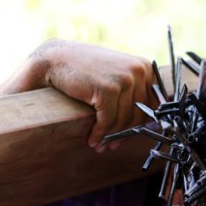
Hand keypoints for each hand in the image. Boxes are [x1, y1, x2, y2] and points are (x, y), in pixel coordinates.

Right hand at [0, 39, 156, 152]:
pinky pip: (108, 121)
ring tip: (99, 144)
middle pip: (139, 115)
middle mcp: (139, 70)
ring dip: (110, 136)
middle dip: (124, 133)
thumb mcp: (116, 75)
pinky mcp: (108, 89)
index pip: (152, 104)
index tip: (128, 136)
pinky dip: (99, 133)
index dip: (141, 124)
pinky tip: (91, 139)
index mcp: (145, 67)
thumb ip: (134, 92)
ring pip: (124, 120)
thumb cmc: (85, 70)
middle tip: (111, 145)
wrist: (53, 60)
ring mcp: (125, 79)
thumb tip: (150, 123)